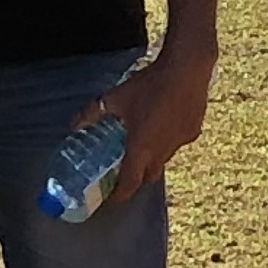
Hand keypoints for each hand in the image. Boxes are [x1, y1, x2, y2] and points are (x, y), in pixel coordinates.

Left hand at [93, 41, 215, 198]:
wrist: (187, 68)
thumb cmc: (149, 84)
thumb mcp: (115, 97)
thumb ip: (92, 113)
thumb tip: (75, 125)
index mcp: (140, 148)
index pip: (130, 184)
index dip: (120, 195)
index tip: (112, 199)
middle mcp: (161, 151)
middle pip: (148, 177)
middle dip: (137, 179)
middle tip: (125, 170)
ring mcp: (180, 143)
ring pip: (164, 159)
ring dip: (153, 157)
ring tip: (144, 140)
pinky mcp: (193, 131)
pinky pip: (177, 142)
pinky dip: (168, 139)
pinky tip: (164, 121)